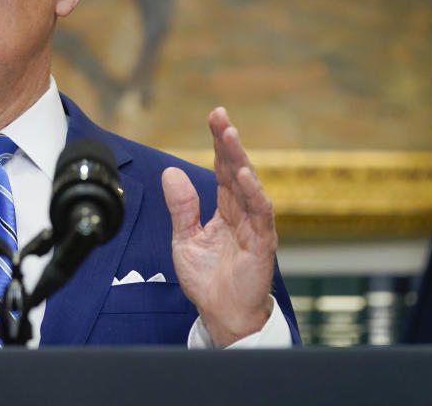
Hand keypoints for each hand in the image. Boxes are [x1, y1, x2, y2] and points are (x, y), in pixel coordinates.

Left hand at [161, 107, 275, 347]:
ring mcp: (254, 227)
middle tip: (221, 116)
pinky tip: (244, 176)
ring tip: (229, 136)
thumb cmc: (208, 279)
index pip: (223, 169)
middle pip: (237, 170)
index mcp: (226, 209)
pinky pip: (260, 215)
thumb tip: (170, 173)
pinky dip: (253, 194)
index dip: (219, 143)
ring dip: (240, 160)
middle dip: (229, 142)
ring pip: (249, 186)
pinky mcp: (261, 244)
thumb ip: (181, 207)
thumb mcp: (184, 238)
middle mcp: (242, 213)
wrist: (222, 315)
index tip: (215, 116)